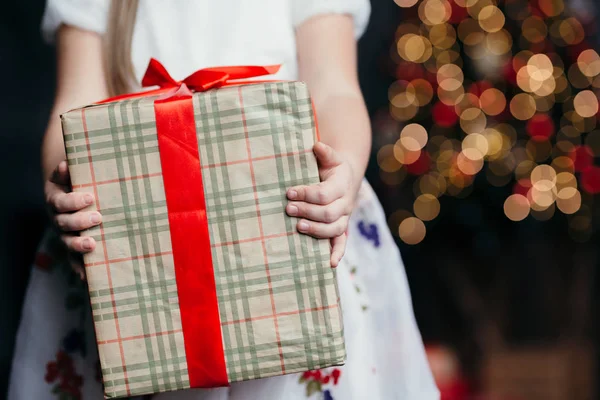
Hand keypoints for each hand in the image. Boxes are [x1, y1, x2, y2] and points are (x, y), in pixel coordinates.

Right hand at [45, 161, 101, 277]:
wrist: (72, 194)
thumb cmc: (77, 182)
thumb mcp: (72, 175)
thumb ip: (70, 171)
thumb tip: (67, 165)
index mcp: (56, 200)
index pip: (61, 202)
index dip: (73, 201)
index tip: (89, 198)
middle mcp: (57, 219)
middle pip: (64, 224)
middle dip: (80, 222)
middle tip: (98, 217)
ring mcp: (64, 235)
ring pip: (67, 243)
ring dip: (78, 245)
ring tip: (92, 245)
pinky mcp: (73, 248)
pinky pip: (74, 261)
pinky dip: (79, 269)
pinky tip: (86, 278)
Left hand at [286, 142, 356, 267]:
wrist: (346, 178)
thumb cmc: (331, 167)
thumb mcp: (330, 157)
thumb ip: (324, 152)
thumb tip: (316, 145)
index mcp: (342, 185)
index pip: (324, 193)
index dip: (306, 194)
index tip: (289, 192)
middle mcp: (346, 204)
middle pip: (328, 213)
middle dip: (307, 211)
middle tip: (288, 209)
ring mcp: (344, 218)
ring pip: (333, 229)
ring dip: (315, 230)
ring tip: (297, 227)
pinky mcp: (341, 229)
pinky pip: (342, 243)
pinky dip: (337, 254)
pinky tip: (329, 264)